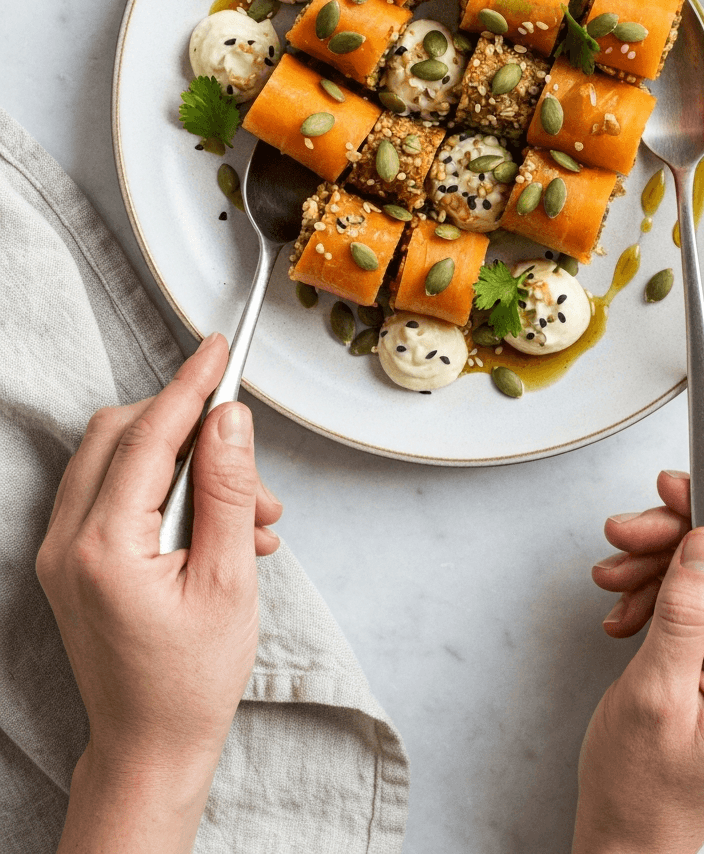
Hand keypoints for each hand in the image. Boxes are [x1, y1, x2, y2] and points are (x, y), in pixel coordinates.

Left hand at [36, 333, 282, 853]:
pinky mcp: (70, 560)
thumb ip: (226, 490)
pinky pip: (112, 491)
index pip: (149, 435)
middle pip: (123, 434)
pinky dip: (163, 489)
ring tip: (247, 521)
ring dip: (184, 465)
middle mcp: (65, 541)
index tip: (219, 349)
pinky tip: (216, 530)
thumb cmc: (190, 681)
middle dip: (193, 435)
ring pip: (116, 458)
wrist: (148, 746)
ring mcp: (60, 551)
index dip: (190, 385)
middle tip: (252, 482)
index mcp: (102, 546)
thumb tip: (228, 419)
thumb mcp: (228, 581)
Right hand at [572, 455, 703, 853]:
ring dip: (665, 558)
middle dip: (691, 531)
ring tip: (614, 565)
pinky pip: (702, 598)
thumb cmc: (645, 787)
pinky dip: (659, 588)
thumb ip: (687, 609)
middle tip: (638, 518)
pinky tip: (623, 603)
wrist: (626, 835)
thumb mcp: (657, 693)